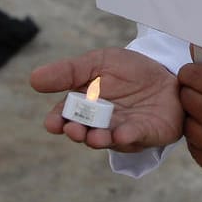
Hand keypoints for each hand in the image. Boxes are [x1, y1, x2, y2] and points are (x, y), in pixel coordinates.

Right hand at [31, 47, 183, 153]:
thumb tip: (33, 79)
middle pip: (84, 132)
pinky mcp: (147, 134)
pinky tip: (121, 133)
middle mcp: (101, 123)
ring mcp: (123, 131)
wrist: (168, 72)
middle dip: (77, 133)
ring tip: (94, 136)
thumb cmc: (130, 71)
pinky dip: (128, 136)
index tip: (53, 122)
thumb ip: (69, 71)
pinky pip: (136, 137)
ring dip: (99, 139)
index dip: (58, 121)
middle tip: (72, 129)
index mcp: (86, 107)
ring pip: (107, 139)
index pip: (65, 117)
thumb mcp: (98, 62)